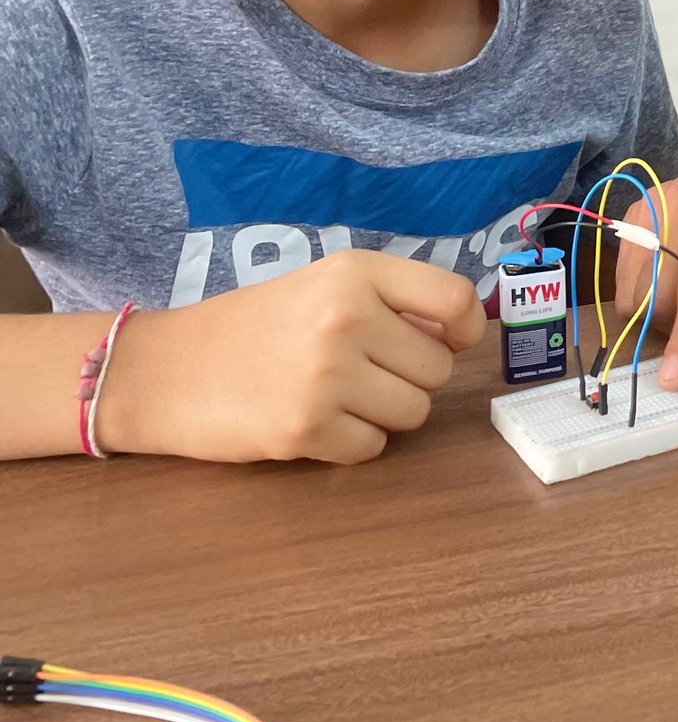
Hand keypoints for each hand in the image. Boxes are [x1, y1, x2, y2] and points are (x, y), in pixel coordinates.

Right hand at [97, 250, 486, 463]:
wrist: (166, 369)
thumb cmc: (254, 327)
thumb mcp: (322, 285)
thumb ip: (389, 300)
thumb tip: (462, 332)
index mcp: (355, 273)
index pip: (454, 298)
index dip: (466, 328)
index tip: (454, 340)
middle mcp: (347, 317)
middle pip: (437, 369)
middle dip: (409, 378)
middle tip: (362, 372)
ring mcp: (326, 375)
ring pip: (413, 413)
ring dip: (383, 414)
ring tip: (336, 396)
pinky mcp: (305, 429)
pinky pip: (372, 448)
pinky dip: (350, 443)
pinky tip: (313, 422)